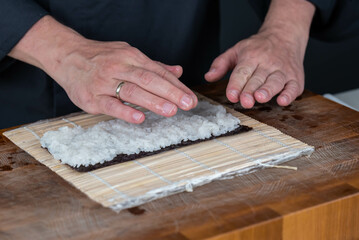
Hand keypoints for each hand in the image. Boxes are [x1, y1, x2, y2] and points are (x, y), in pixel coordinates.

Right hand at [50, 40, 196, 123]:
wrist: (67, 56)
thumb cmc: (101, 57)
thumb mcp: (127, 54)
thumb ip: (153, 65)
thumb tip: (178, 71)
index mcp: (131, 56)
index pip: (158, 72)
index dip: (176, 86)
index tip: (190, 97)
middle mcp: (119, 67)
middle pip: (148, 80)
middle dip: (171, 93)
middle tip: (187, 104)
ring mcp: (104, 82)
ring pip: (132, 91)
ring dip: (153, 101)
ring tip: (171, 111)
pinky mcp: (91, 97)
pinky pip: (110, 105)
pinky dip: (125, 111)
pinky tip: (140, 118)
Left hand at [205, 0, 314, 107]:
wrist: (285, 35)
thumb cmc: (258, 47)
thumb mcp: (236, 50)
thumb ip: (221, 64)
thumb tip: (208, 77)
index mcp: (251, 57)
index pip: (242, 72)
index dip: (236, 84)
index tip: (231, 95)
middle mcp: (267, 63)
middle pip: (258, 78)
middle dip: (250, 90)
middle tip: (245, 101)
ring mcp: (282, 71)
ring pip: (275, 81)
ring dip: (268, 90)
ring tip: (260, 98)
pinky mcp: (295, 78)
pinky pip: (293, 87)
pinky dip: (289, 94)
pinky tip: (283, 100)